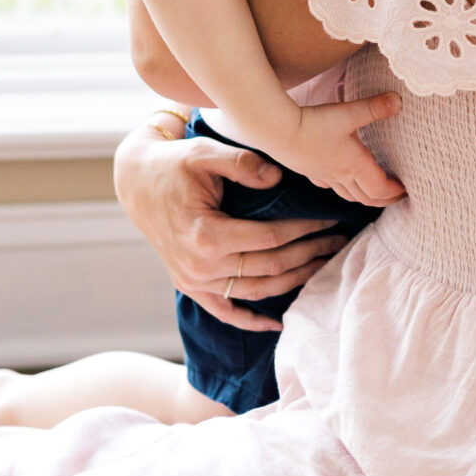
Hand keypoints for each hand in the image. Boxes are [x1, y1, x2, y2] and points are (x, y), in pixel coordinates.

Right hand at [114, 121, 348, 331]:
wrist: (136, 183)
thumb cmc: (173, 165)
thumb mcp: (204, 152)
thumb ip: (241, 162)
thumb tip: (277, 179)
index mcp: (206, 236)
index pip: (269, 238)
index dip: (304, 230)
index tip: (331, 220)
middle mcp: (200, 266)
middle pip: (269, 267)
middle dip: (309, 254)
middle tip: (339, 241)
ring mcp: (194, 282)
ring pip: (255, 290)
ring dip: (293, 281)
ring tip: (323, 265)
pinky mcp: (190, 287)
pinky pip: (225, 311)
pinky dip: (250, 321)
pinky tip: (277, 323)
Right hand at [270, 94, 405, 207]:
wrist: (276, 130)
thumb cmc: (314, 123)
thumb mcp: (349, 113)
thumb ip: (375, 107)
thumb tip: (399, 101)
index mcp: (355, 166)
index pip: (380, 189)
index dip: (395, 192)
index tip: (406, 189)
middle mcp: (340, 176)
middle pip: (366, 198)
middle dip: (384, 200)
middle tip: (396, 197)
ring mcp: (323, 176)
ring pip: (348, 195)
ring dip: (364, 197)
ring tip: (373, 193)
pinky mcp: (308, 171)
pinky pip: (329, 186)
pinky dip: (340, 187)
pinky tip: (338, 180)